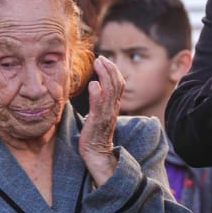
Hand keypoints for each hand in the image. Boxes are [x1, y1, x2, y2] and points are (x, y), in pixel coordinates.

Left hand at [80, 56, 125, 185]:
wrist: (97, 154)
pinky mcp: (97, 122)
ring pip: (110, 91)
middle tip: (101, 58)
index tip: (104, 60)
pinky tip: (93, 85)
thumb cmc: (95, 135)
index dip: (113, 71)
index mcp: (113, 106)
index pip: (118, 84)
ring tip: (98, 63)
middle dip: (110, 69)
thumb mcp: (99, 114)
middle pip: (117, 84)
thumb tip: (94, 87)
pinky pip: (100, 106)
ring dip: (105, 75)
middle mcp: (112, 109)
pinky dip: (97, 94)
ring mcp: (106, 115)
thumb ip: (99, 101)